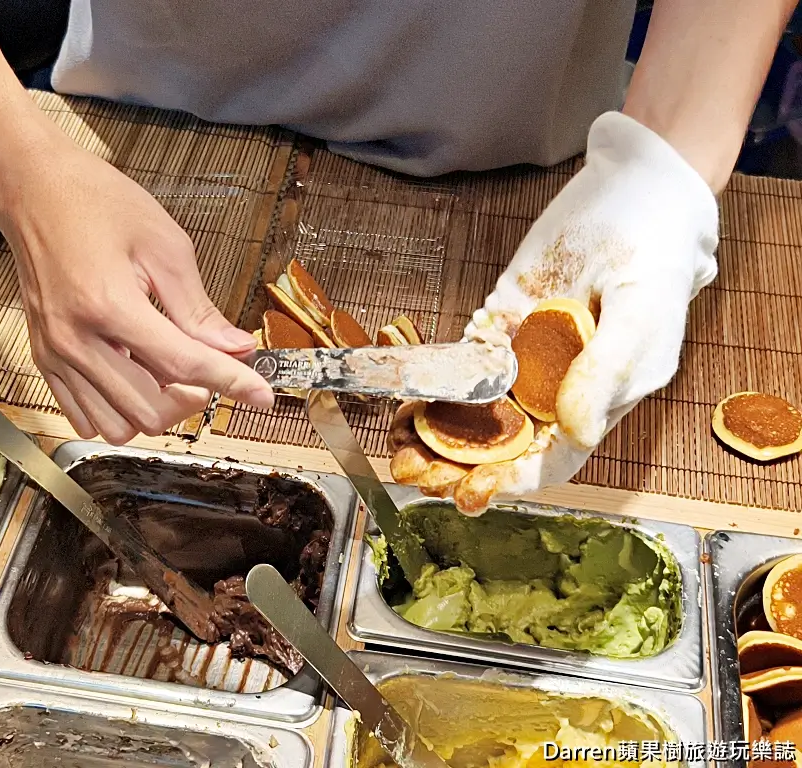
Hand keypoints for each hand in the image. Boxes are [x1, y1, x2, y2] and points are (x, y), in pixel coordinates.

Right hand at [0, 137, 273, 441]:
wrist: (32, 188)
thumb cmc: (94, 202)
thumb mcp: (164, 245)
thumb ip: (199, 308)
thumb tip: (235, 348)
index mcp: (108, 305)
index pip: (183, 365)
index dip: (231, 382)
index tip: (260, 395)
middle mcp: (75, 339)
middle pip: (151, 410)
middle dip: (192, 398)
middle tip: (209, 370)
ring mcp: (56, 354)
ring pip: (117, 427)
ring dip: (155, 411)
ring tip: (170, 376)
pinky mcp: (44, 360)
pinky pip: (85, 417)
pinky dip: (120, 411)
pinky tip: (137, 379)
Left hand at [399, 112, 719, 512]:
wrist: (632, 192)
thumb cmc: (653, 257)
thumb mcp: (642, 313)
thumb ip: (606, 372)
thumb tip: (575, 431)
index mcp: (595, 402)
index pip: (552, 461)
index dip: (513, 482)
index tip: (473, 489)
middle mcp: (553, 392)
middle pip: (502, 448)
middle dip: (457, 467)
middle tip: (416, 473)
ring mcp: (521, 362)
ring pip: (471, 416)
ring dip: (433, 438)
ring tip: (399, 451)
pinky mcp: (494, 329)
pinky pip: (456, 369)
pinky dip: (426, 391)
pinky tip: (399, 405)